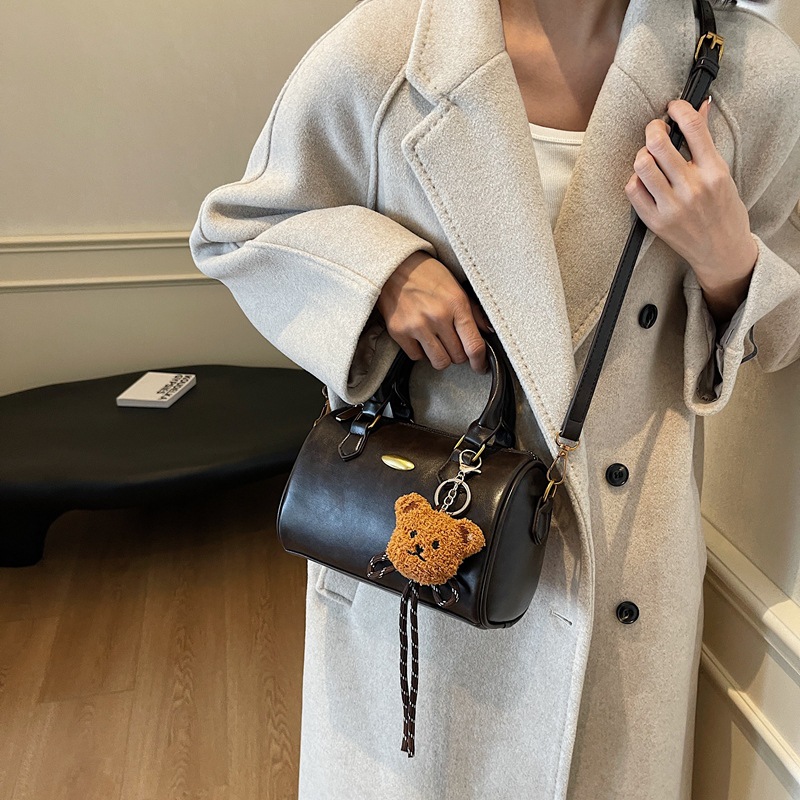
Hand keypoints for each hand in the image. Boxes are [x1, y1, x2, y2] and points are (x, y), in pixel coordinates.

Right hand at [377, 251, 491, 372]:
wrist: (394, 266)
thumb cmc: (427, 274)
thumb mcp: (456, 287)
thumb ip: (473, 311)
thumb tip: (489, 331)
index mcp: (456, 304)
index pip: (474, 344)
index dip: (479, 361)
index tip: (480, 366)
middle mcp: (437, 316)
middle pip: (457, 356)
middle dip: (458, 353)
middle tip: (453, 342)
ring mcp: (417, 326)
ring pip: (439, 362)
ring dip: (442, 357)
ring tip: (438, 343)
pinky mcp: (399, 332)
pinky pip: (417, 357)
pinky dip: (421, 352)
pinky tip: (421, 338)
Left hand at [624, 98, 757, 321]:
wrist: (722, 251)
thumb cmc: (724, 211)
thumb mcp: (723, 174)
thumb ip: (706, 142)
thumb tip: (700, 106)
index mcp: (714, 171)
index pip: (693, 127)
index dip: (679, 108)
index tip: (673, 107)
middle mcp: (692, 187)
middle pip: (659, 143)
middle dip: (653, 128)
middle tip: (655, 130)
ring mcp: (672, 205)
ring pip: (642, 164)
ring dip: (642, 154)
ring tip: (649, 156)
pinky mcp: (655, 221)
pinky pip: (633, 190)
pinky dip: (635, 179)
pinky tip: (644, 180)